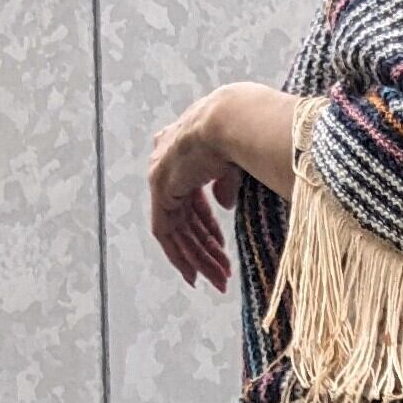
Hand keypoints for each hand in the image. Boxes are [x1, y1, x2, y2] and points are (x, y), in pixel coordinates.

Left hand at [148, 86, 244, 292]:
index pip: (192, 201)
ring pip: (179, 231)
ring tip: (217, 280)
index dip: (207, 227)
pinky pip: (166, 232)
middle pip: (186, 220)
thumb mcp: (234, 165)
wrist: (230, 121)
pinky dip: (179, 255)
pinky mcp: (161, 190)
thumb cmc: (241, 133)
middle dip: (205, 249)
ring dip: (198, 258)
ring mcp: (162, 178)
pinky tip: (194, 274)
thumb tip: (224, 205)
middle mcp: (167, 165)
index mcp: (184, 153)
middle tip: (221, 274)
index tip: (220, 248)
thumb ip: (225, 185)